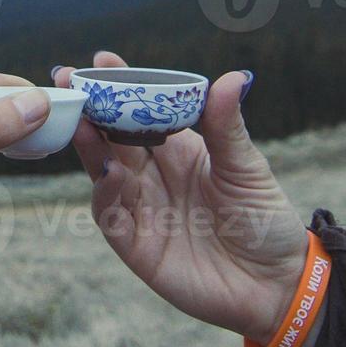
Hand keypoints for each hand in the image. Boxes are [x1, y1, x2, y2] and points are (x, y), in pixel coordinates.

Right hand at [54, 52, 309, 345]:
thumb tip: (232, 77)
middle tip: (69, 81)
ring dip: (89, 146)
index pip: (140, 113)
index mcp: (178, 151)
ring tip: (83, 122)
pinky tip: (110, 171)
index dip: (120, 88)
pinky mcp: (136, 246)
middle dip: (88, 109)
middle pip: (111, 138)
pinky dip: (106, 191)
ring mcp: (141, 210)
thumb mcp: (247, 169)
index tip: (102, 61)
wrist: (276, 285)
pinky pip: (111, 214)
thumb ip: (227, 127)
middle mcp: (153, 177)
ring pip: (103, 171)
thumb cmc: (265, 221)